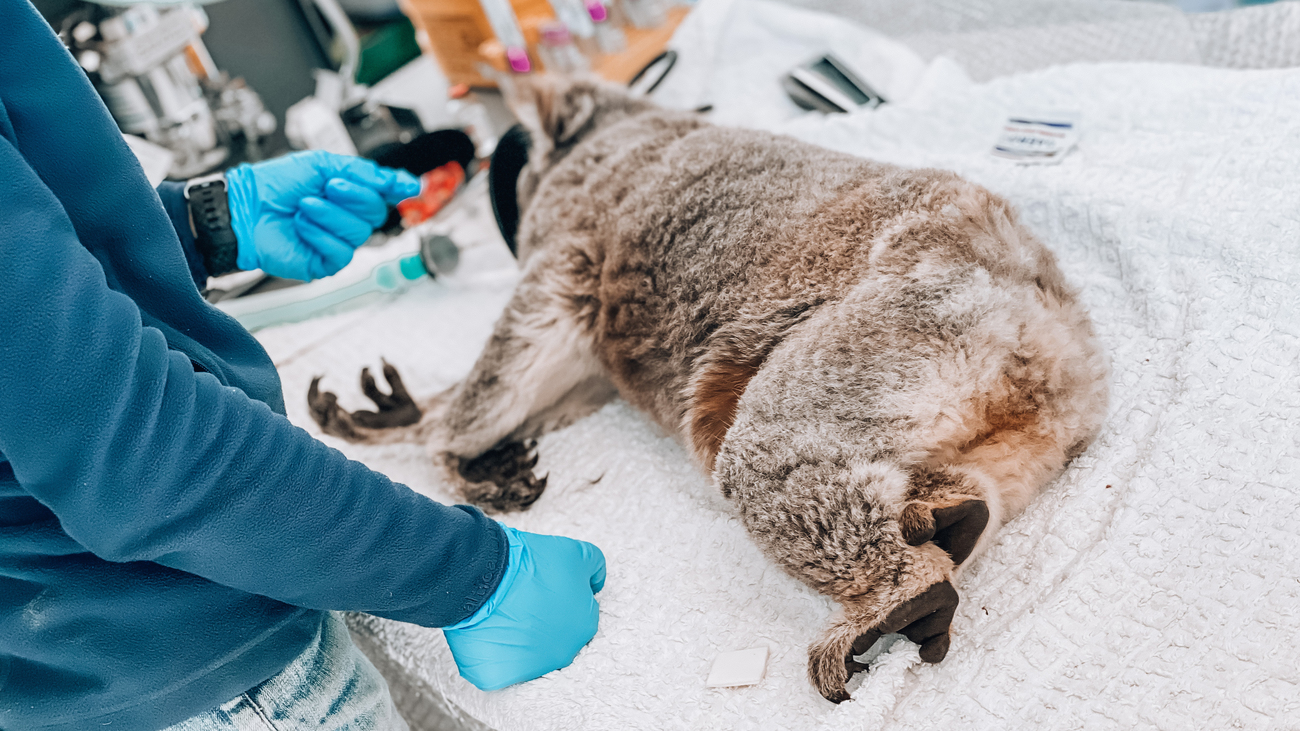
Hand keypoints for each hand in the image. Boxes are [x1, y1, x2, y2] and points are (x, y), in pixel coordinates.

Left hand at [225, 151, 418, 280]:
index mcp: (348, 194)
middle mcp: (347, 218)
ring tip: (303, 207)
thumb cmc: (274, 185)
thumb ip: (366, 174)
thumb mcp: (323, 165)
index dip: (396, 188)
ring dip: (328, 214)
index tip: (410, 186)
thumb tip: (408, 183)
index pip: (384, 193)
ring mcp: (337, 242)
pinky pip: (341, 251)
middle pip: (376, 212)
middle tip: (327, 187)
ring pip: (358, 232)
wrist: (244, 208)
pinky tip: (301, 226)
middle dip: (352, 196)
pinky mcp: (325, 263)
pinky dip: (319, 234)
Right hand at [443, 525, 605, 690]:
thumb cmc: (531, 564)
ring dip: (517, 640)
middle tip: (521, 602)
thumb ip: (595, 568)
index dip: (557, 601)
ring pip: (525, 657)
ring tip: (502, 616)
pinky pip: (498, 669)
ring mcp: (532, 668)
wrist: (488, 576)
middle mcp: (563, 653)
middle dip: (540, 624)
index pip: (576, 617)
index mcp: (584, 626)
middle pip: (553, 640)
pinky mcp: (500, 676)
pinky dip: (492, 655)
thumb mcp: (576, 553)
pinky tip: (488, 633)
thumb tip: (596, 583)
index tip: (540, 591)